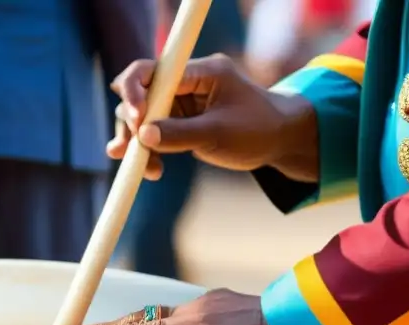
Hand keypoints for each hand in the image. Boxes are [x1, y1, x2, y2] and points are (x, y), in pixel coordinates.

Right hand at [107, 54, 317, 181]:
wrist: (279, 141)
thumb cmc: (258, 130)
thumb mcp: (219, 134)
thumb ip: (179, 134)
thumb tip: (142, 136)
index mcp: (200, 72)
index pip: (153, 71)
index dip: (136, 93)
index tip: (137, 120)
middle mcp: (187, 83)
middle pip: (141, 94)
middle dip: (132, 122)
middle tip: (129, 150)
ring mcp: (182, 103)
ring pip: (143, 117)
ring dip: (137, 141)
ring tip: (142, 168)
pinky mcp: (181, 122)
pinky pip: (154, 133)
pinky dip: (149, 151)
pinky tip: (150, 171)